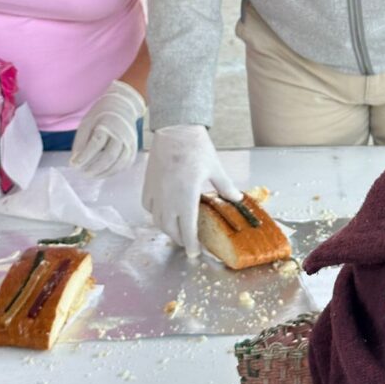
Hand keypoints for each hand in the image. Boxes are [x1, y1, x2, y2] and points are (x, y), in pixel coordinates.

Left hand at [70, 80, 143, 177]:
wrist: (124, 105)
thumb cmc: (102, 115)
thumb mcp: (87, 123)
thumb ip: (80, 142)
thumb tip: (74, 162)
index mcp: (108, 124)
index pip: (96, 143)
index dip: (85, 156)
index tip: (74, 165)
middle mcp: (121, 133)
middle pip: (110, 155)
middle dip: (95, 168)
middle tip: (83, 173)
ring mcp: (130, 141)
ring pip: (119, 163)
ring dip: (105, 172)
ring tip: (92, 175)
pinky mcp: (133, 148)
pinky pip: (125, 164)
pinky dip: (114, 171)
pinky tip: (104, 173)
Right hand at [142, 124, 241, 256]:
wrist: (175, 130)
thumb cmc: (197, 148)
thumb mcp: (215, 169)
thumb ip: (225, 187)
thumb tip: (237, 199)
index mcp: (186, 197)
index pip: (187, 230)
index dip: (192, 244)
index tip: (195, 253)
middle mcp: (168, 199)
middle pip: (171, 229)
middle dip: (180, 238)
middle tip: (189, 241)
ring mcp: (155, 192)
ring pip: (158, 221)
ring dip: (167, 228)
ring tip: (177, 229)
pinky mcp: (147, 184)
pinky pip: (148, 206)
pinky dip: (155, 213)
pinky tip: (163, 211)